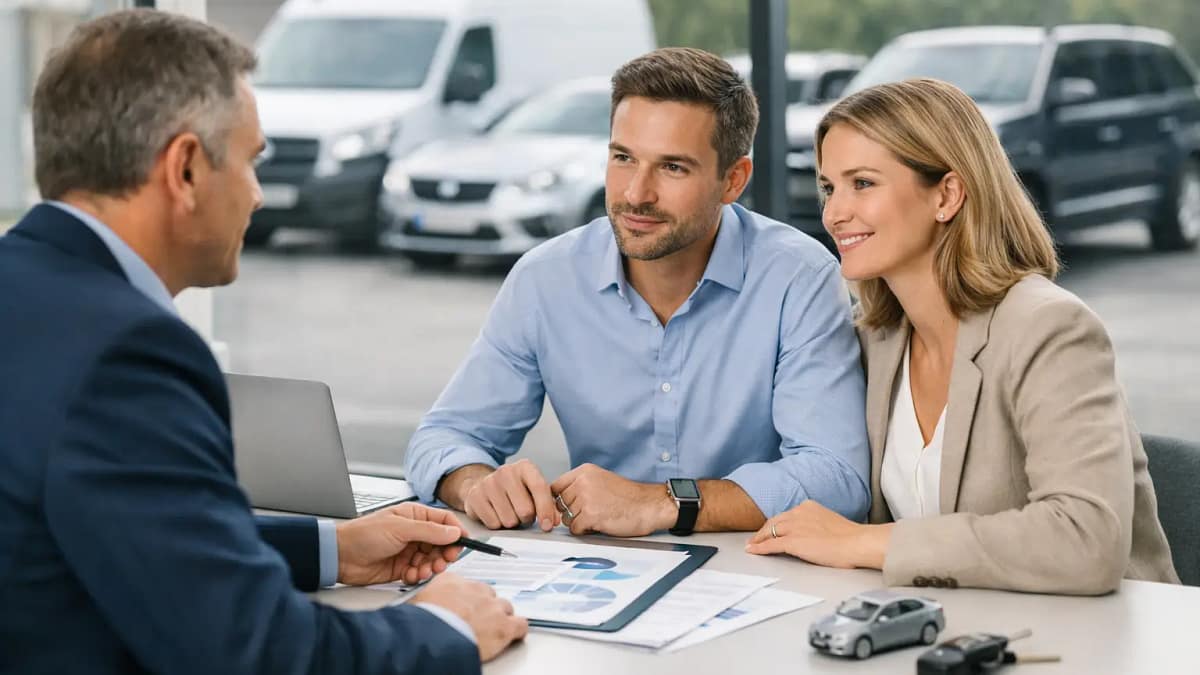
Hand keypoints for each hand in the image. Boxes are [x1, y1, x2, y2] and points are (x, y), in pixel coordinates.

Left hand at [335, 503, 466, 585]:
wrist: (339, 556)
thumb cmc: (363, 534)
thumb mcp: (400, 528)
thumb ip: (430, 531)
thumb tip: (453, 532)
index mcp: (414, 516)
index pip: (444, 521)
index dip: (455, 532)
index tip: (463, 543)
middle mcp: (414, 533)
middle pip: (441, 543)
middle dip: (444, 554)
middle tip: (442, 561)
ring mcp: (408, 551)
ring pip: (432, 560)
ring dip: (431, 567)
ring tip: (424, 571)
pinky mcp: (402, 568)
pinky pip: (419, 573)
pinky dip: (418, 576)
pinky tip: (410, 575)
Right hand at [411, 573, 528, 661]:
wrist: (432, 637)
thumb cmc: (420, 623)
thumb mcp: (417, 603)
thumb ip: (428, 600)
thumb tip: (422, 606)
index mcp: (453, 581)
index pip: (468, 586)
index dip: (468, 600)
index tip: (465, 607)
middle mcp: (476, 590)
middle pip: (488, 596)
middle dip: (485, 608)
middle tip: (477, 622)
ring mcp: (492, 606)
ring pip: (505, 608)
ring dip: (500, 618)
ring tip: (493, 630)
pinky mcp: (504, 625)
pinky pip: (520, 625)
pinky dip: (518, 630)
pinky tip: (513, 635)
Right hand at [460, 459, 558, 531]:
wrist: (484, 485)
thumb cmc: (514, 490)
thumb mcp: (533, 491)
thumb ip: (547, 504)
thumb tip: (553, 521)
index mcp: (525, 467)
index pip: (539, 488)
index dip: (546, 510)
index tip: (548, 525)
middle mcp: (506, 472)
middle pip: (525, 510)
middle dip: (527, 518)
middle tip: (523, 514)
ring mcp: (489, 483)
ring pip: (509, 520)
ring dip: (512, 522)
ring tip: (509, 512)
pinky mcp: (475, 496)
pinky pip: (493, 523)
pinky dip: (497, 524)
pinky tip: (496, 513)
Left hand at [550, 463, 675, 536]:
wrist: (648, 506)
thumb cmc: (629, 497)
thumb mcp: (601, 480)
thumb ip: (580, 485)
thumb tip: (559, 499)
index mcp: (584, 471)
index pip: (555, 486)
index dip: (560, 499)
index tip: (568, 505)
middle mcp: (583, 482)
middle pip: (559, 504)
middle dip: (571, 512)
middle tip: (588, 513)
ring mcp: (586, 498)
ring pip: (566, 517)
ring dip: (578, 522)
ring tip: (596, 518)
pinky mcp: (591, 515)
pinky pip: (575, 529)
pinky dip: (585, 531)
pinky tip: (599, 524)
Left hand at [744, 500, 890, 568]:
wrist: (857, 543)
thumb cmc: (851, 537)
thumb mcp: (829, 522)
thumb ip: (817, 524)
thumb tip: (813, 534)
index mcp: (808, 507)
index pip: (785, 515)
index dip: (776, 524)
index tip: (770, 530)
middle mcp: (798, 513)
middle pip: (773, 522)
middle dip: (763, 531)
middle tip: (755, 539)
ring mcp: (794, 527)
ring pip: (769, 532)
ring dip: (758, 540)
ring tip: (752, 546)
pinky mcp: (793, 542)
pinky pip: (770, 545)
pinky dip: (759, 548)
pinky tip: (753, 551)